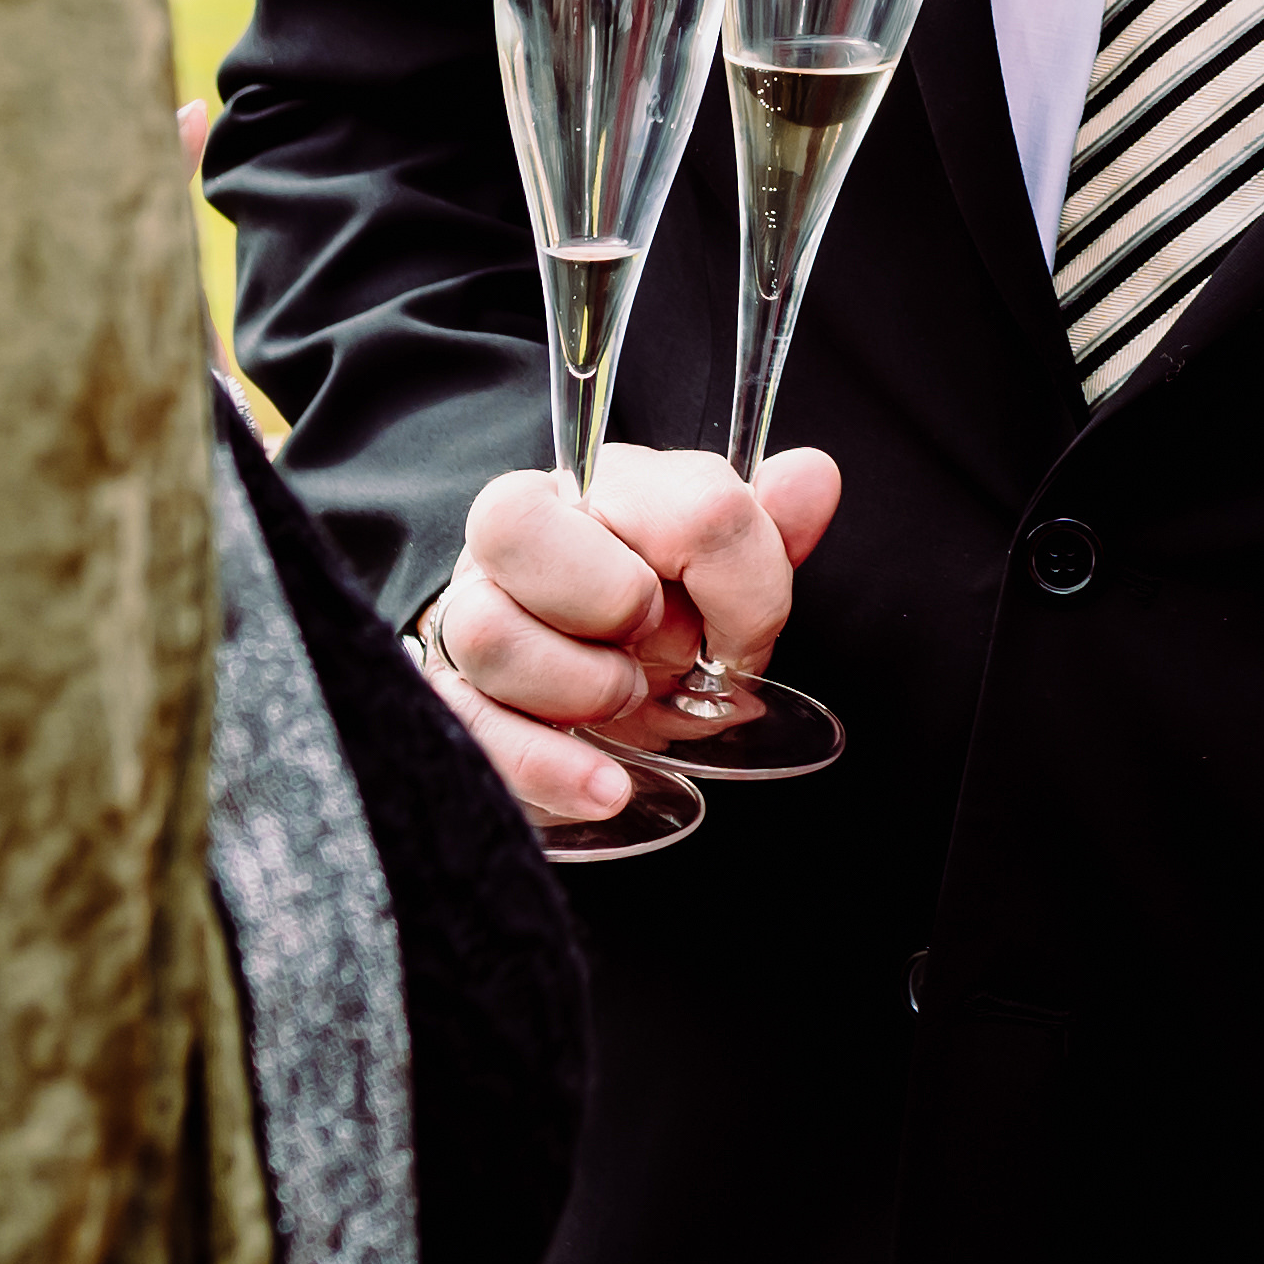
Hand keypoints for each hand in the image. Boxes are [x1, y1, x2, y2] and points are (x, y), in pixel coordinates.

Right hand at [420, 441, 845, 819]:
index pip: (685, 501)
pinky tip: (607, 787)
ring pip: (489, 632)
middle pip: (513, 522)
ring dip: (584, 688)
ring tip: (625, 703)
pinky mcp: (450, 704)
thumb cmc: (646, 622)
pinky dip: (551, 767)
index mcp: (600, 488)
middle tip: (660, 648)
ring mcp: (468, 619)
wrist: (571, 688)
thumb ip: (764, 528)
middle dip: (614, 599)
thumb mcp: (715, 579)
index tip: (743, 640)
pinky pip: (473, 731)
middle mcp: (516, 542)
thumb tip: (813, 476)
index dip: (743, 585)